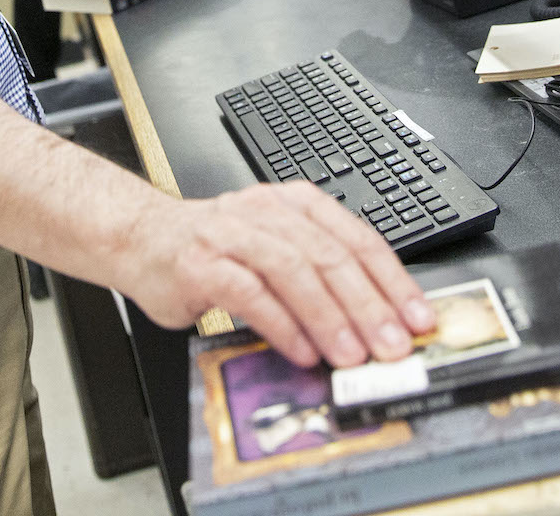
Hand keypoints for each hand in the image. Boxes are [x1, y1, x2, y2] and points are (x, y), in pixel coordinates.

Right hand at [119, 183, 435, 367]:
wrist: (142, 238)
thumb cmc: (214, 250)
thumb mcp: (273, 247)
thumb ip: (318, 276)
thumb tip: (376, 325)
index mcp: (294, 203)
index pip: (357, 238)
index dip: (393, 281)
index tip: (417, 318)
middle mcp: (266, 212)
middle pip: (329, 256)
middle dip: (368, 305)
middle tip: (390, 345)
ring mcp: (231, 234)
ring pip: (293, 270)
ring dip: (328, 317)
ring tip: (350, 354)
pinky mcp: (200, 263)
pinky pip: (249, 292)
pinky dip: (280, 324)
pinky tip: (300, 351)